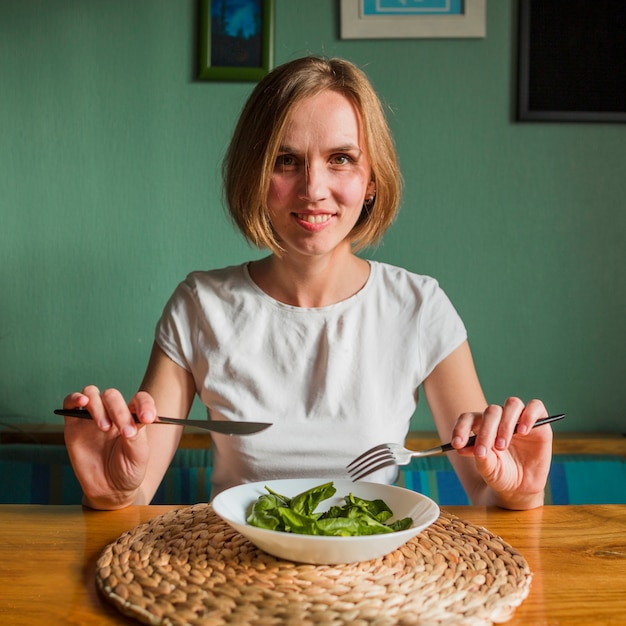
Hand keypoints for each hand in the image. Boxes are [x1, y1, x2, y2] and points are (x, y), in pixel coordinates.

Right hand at [62, 386, 157, 508]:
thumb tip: (132, 422)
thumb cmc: (128, 470)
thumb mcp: (138, 456)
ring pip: (92, 393)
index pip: (139, 399)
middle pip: (113, 396)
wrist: (110, 490)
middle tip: (125, 432)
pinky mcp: (74, 425)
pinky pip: (70, 402)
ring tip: (104, 427)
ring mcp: (92, 417)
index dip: (145, 404)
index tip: (148, 418)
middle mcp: (112, 413)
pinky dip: (75, 397)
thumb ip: (136, 437)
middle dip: (119, 410)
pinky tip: (82, 402)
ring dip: (98, 406)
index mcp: (133, 417)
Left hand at [450, 397, 551, 507]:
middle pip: (491, 411)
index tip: (457, 444)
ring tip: (502, 445)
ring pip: (512, 404)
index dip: (461, 428)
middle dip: (486, 431)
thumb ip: (480, 458)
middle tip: (485, 450)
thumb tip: (465, 447)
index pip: (469, 418)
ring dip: (506, 423)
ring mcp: (519, 419)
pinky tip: (523, 432)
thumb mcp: (488, 470)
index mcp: (482, 426)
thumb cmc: (501, 475)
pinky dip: (529, 415)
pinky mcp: (539, 423)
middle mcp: (500, 419)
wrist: (522, 488)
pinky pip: (535, 406)